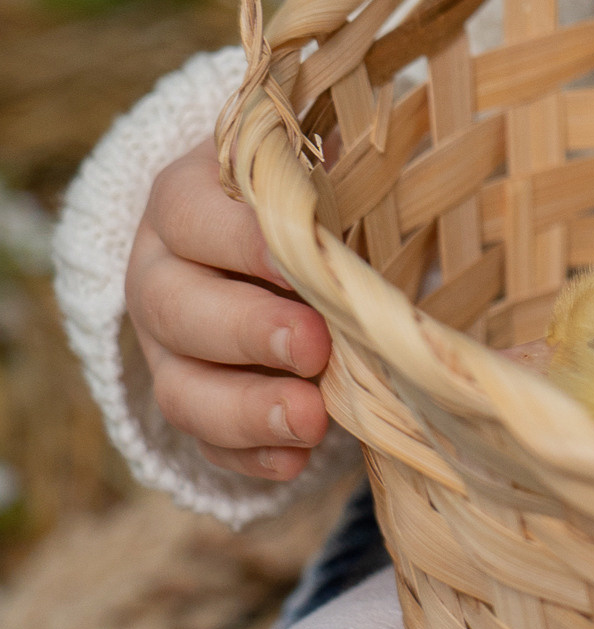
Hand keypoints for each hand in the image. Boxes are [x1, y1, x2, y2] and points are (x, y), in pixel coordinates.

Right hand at [124, 147, 332, 480]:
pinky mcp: (193, 402)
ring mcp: (168, 348)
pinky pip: (205, 442)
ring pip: (180, 389)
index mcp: (184, 202)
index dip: (241, 241)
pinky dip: (250, 456)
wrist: (282, 241)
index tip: (297, 258)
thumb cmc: (311, 192)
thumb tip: (398, 181)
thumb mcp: (318, 168)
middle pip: (175, 308)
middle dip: (247, 332)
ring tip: (310, 420)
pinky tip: (296, 460)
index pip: (192, 216)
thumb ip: (341, 173)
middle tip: (314, 346)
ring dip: (245, 410)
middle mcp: (161, 274)